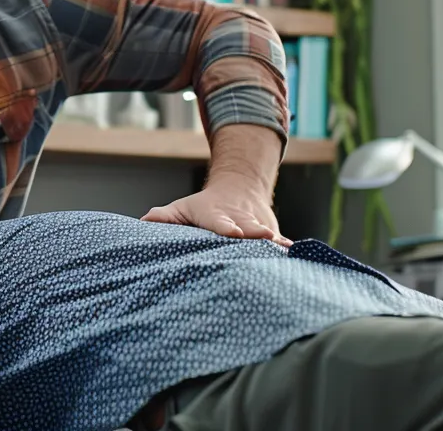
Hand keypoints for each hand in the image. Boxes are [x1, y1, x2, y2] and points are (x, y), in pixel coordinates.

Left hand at [143, 179, 291, 245]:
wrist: (240, 188)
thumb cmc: (204, 206)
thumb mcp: (184, 208)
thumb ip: (166, 216)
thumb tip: (144, 221)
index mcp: (216, 215)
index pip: (220, 222)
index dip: (225, 227)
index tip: (233, 232)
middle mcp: (239, 219)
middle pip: (248, 226)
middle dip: (255, 231)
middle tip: (265, 236)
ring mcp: (257, 225)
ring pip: (266, 235)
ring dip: (274, 242)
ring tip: (285, 248)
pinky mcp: (271, 234)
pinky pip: (280, 242)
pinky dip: (287, 248)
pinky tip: (298, 255)